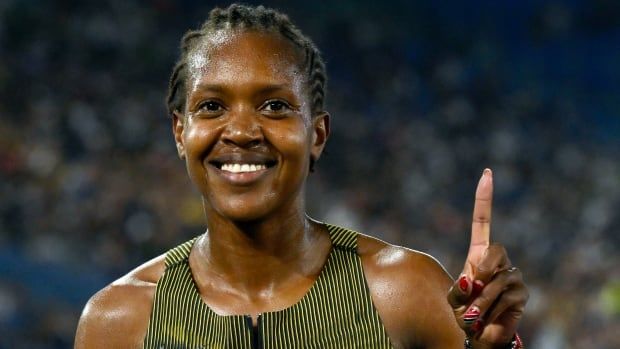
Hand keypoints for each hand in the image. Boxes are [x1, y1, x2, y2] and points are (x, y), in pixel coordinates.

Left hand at [447, 169, 527, 345]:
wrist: (480, 334)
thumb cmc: (465, 312)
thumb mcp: (455, 299)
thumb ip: (460, 289)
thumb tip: (474, 280)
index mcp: (479, 253)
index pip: (483, 221)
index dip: (484, 198)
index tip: (487, 173)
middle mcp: (499, 260)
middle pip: (494, 251)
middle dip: (481, 272)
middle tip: (472, 290)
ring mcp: (513, 275)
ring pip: (497, 281)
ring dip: (480, 302)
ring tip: (473, 316)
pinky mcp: (521, 293)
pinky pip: (505, 298)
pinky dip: (491, 311)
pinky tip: (487, 319)